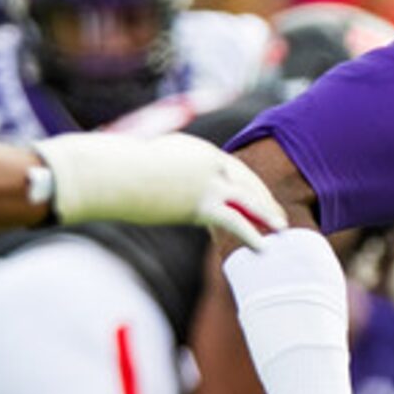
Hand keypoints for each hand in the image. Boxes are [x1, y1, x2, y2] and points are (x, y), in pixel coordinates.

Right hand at [34, 131, 287, 246]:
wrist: (110, 173)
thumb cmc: (117, 170)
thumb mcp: (144, 163)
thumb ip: (161, 171)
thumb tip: (158, 184)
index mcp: (195, 147)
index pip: (229, 166)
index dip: (245, 183)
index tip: (255, 196)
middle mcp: (206, 160)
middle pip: (244, 178)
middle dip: (262, 197)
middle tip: (278, 212)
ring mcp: (205, 180)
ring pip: (246, 197)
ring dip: (266, 212)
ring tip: (282, 227)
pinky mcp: (199, 203)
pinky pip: (234, 219)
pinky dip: (251, 233)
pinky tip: (264, 246)